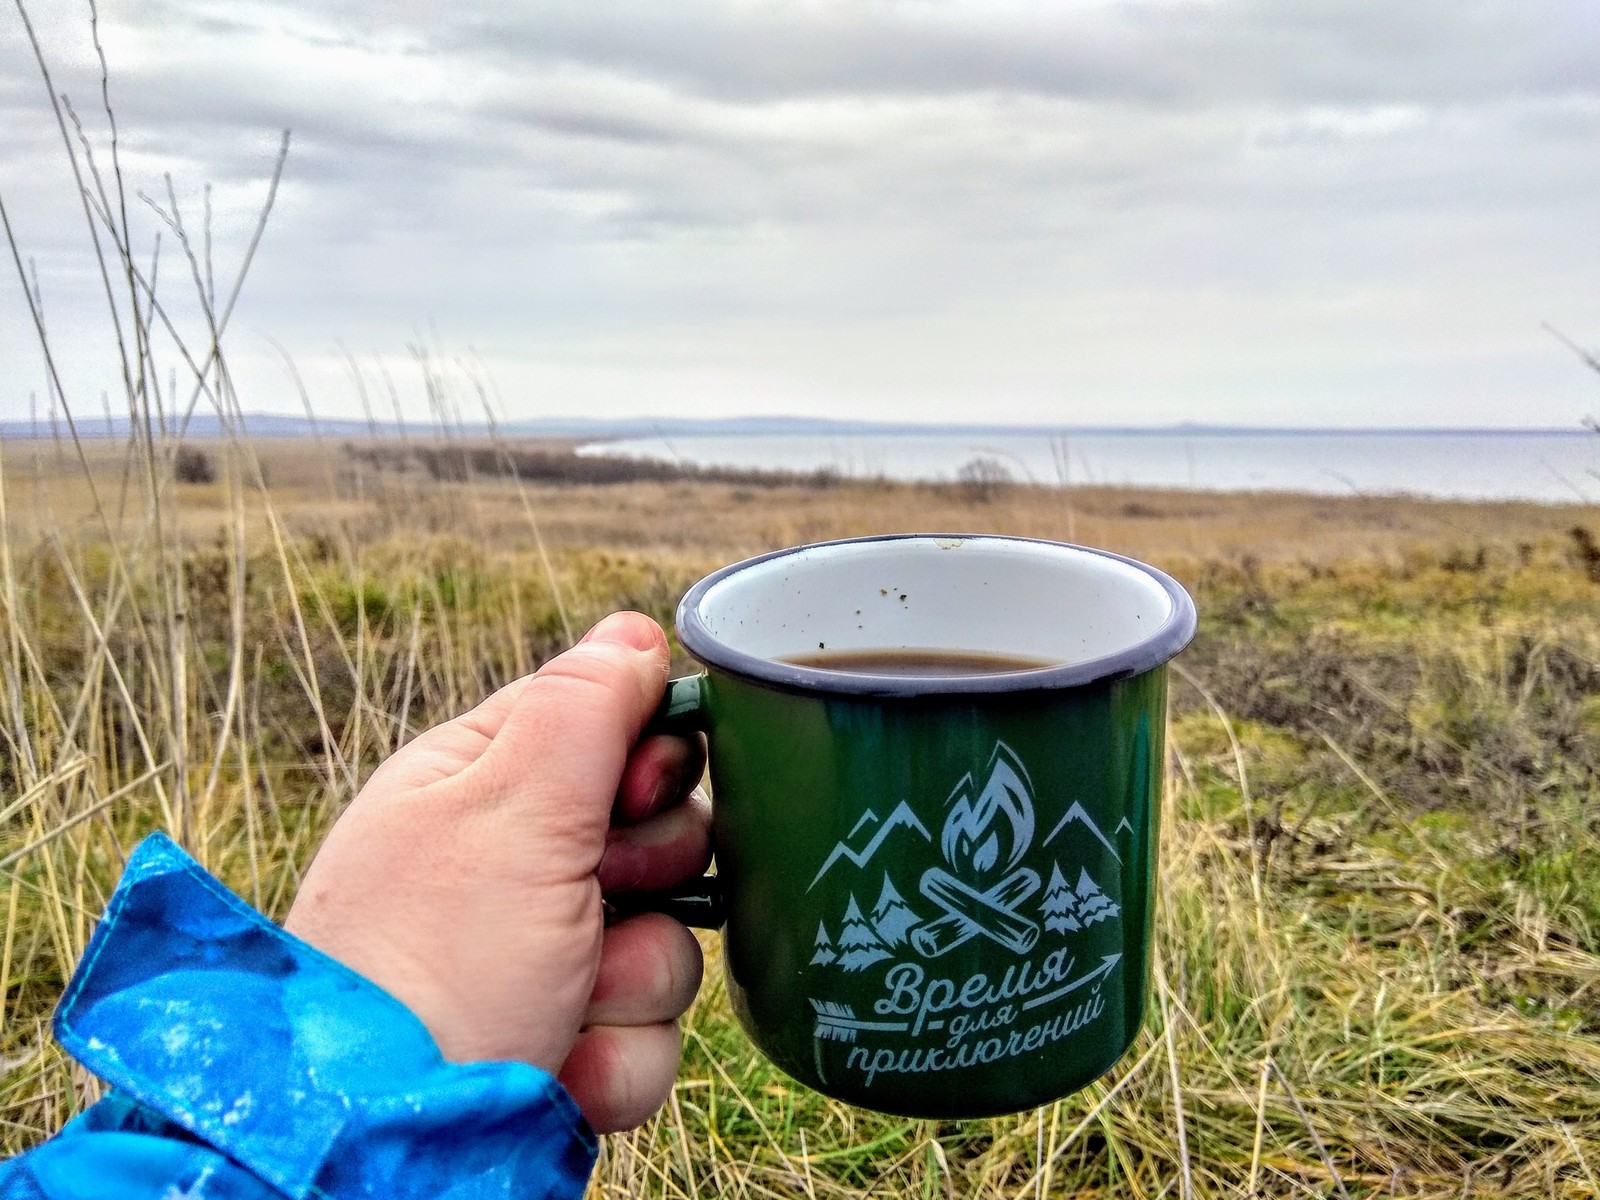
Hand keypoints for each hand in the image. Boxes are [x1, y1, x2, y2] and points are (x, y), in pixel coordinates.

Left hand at [284, 612, 710, 1132]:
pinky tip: (558, 1069)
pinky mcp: (567, 1046)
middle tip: (600, 895)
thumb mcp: (510, 806)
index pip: (606, 726)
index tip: (635, 792)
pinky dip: (615, 1059)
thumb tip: (635, 630)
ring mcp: (541, 964)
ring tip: (560, 1006)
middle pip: (659, 836)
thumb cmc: (429, 960)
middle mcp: (512, 871)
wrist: (383, 1140)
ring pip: (669, 942)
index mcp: (481, 787)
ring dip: (631, 982)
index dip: (647, 758)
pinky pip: (652, 1035)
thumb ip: (584, 706)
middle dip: (649, 876)